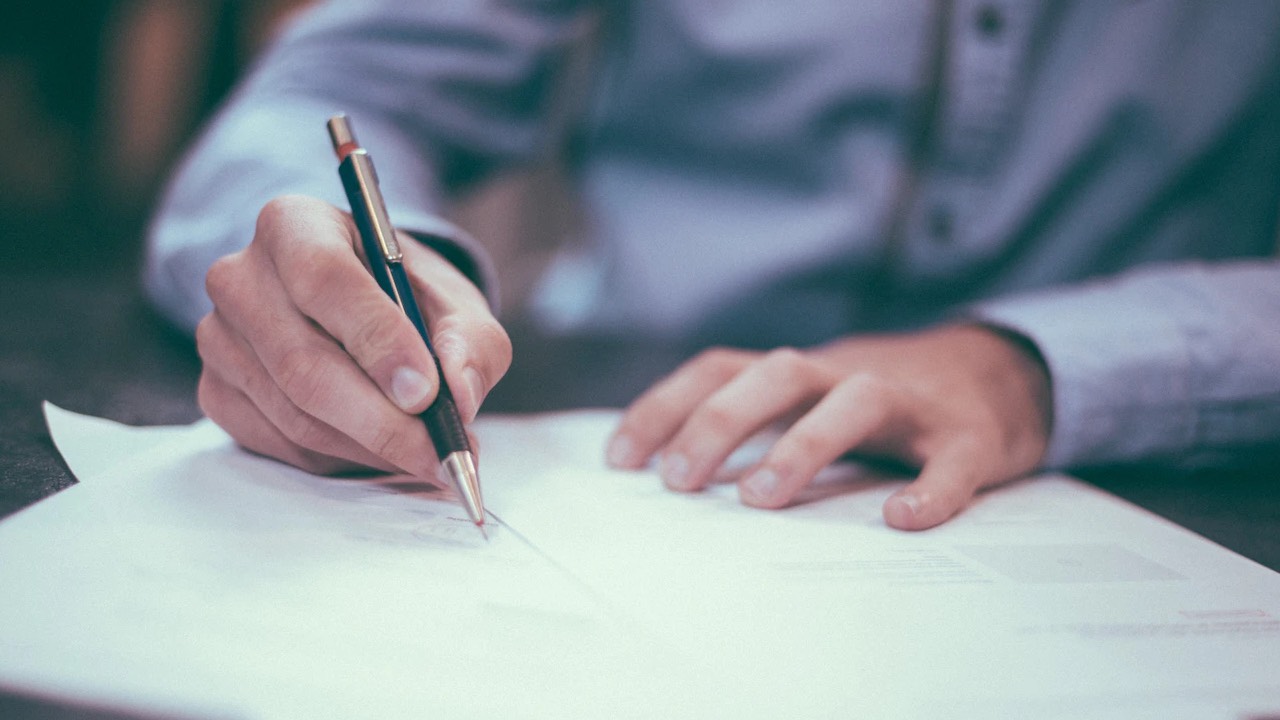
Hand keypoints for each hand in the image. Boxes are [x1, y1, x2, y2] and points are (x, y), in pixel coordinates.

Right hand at [196, 195, 510, 477]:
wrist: (362, 310)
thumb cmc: (407, 298)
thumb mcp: (456, 303)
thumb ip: (470, 342)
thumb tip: (459, 394)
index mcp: (294, 225)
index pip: (325, 279)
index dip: (377, 340)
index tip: (426, 392)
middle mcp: (241, 277)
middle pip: (303, 362)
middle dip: (382, 420)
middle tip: (439, 452)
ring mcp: (219, 338)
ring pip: (295, 414)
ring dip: (370, 447)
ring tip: (427, 455)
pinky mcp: (217, 392)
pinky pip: (281, 443)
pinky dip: (341, 459)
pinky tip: (381, 450)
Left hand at [606, 325, 1051, 528]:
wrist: (1001, 374)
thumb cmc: (882, 402)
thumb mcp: (811, 399)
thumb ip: (755, 423)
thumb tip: (668, 474)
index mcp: (801, 373)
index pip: (720, 369)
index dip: (666, 406)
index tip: (620, 460)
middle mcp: (847, 375)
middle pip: (777, 374)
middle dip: (720, 421)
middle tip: (678, 481)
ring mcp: (911, 403)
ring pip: (854, 402)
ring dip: (803, 444)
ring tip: (759, 499)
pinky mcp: (970, 437)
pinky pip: (952, 460)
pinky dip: (931, 489)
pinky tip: (903, 520)